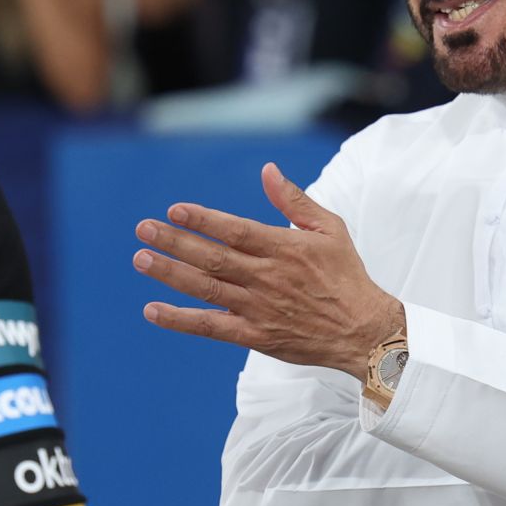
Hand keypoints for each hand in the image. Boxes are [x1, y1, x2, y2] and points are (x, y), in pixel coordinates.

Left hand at [133, 163, 403, 377]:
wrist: (364, 332)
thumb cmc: (347, 275)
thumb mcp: (329, 229)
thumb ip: (294, 200)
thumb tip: (268, 170)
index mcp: (283, 248)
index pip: (234, 231)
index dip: (203, 220)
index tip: (174, 210)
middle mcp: (265, 277)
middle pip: (212, 257)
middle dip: (175, 242)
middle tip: (144, 229)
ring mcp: (257, 308)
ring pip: (205, 289)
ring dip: (170, 273)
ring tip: (142, 259)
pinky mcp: (254, 335)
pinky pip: (210, 327)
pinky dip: (180, 320)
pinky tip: (153, 310)